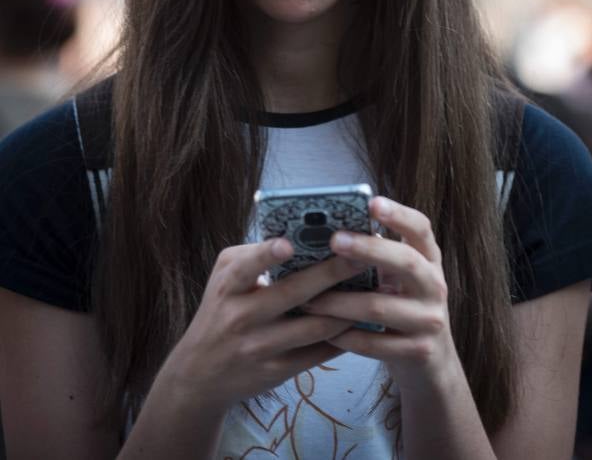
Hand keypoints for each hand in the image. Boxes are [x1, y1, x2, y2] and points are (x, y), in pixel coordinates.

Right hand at [165, 238, 357, 410]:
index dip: (267, 255)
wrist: (200, 373)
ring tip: (372, 289)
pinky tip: (362, 323)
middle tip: (360, 257)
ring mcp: (259, 347)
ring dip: (346, 309)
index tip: (289, 243)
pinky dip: (342, 338)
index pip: (246, 267)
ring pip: (313, 327)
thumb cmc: (221, 309)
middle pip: (293, 294)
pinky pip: (317, 353)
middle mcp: (241, 317)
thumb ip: (254, 255)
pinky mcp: (276, 372)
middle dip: (330, 274)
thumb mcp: (225, 277)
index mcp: (228, 286)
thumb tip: (301, 234)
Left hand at [300, 196, 456, 392]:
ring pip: (380, 307)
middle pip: (405, 262)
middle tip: (334, 240)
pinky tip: (322, 330)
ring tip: (309, 298)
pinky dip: (345, 336)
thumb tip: (326, 232)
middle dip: (368, 250)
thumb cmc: (401, 306)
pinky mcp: (419, 352)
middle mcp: (435, 286)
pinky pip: (374, 343)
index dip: (398, 214)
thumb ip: (375, 256)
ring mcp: (430, 321)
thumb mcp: (397, 277)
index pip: (420, 228)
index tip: (371, 202)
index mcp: (429, 259)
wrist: (431, 363)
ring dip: (340, 302)